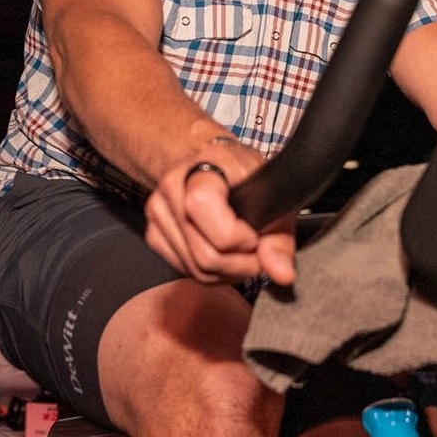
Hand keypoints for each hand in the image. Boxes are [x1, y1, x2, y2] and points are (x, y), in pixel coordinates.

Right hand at [143, 140, 296, 284]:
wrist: (212, 162)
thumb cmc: (244, 174)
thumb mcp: (273, 194)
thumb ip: (280, 237)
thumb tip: (282, 274)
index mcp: (200, 169)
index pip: (204, 211)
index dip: (238, 236)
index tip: (256, 233)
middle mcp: (171, 189)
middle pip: (206, 256)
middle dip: (242, 263)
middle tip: (257, 249)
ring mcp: (157, 214)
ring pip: (197, 271)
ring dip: (230, 271)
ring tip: (244, 251)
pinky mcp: (154, 236)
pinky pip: (187, 272)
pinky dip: (213, 273)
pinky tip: (226, 255)